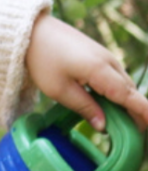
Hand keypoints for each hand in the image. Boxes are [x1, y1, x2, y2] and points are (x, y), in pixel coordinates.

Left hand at [25, 12, 147, 131]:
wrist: (34, 32)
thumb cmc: (43, 60)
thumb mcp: (59, 90)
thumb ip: (84, 107)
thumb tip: (103, 127)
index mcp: (100, 70)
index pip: (128, 95)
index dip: (143, 111)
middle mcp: (109, 62)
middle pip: (129, 91)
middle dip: (136, 112)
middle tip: (133, 137)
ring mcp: (106, 57)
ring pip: (124, 84)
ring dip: (126, 103)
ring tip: (123, 126)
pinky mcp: (100, 57)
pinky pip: (116, 78)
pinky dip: (117, 93)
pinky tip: (110, 106)